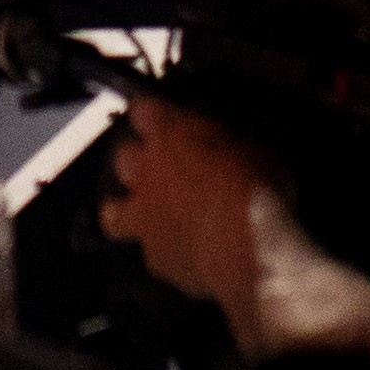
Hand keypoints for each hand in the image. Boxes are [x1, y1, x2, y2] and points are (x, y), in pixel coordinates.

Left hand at [97, 100, 284, 319]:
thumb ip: (227, 146)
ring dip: (129, 212)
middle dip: (139, 163)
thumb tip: (227, 148)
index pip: (142, 109)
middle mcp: (145, 172)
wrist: (251, 246)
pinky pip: (153, 253)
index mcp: (169, 133)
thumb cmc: (257, 185)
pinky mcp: (155, 259)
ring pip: (112, 214)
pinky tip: (185, 256)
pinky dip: (166, 252)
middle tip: (164, 170)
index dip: (153, 115)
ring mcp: (143, 219)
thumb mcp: (254, 147)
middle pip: (123, 159)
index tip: (165, 120)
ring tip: (151, 219)